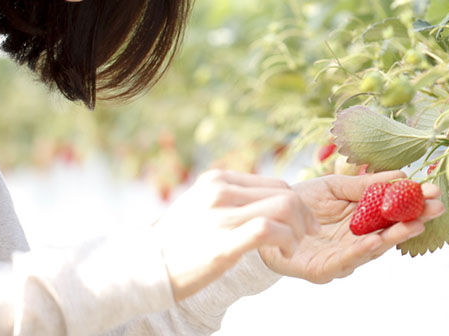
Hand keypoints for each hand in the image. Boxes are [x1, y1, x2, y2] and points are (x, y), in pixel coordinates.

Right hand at [153, 170, 318, 300]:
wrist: (141, 268)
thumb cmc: (174, 244)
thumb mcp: (198, 206)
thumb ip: (228, 199)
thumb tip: (264, 202)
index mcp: (216, 180)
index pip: (273, 182)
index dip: (296, 201)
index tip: (302, 221)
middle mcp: (220, 191)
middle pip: (284, 192)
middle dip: (304, 214)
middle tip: (307, 234)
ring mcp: (221, 215)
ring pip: (284, 207)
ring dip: (299, 229)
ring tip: (292, 247)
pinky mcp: (223, 243)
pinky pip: (270, 230)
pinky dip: (287, 240)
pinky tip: (285, 252)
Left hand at [258, 171, 443, 283]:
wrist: (264, 218)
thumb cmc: (301, 203)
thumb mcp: (336, 186)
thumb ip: (365, 184)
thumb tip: (401, 174)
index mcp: (362, 221)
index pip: (395, 213)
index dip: (415, 203)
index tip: (436, 192)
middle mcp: (357, 242)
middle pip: (390, 232)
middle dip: (414, 220)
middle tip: (435, 208)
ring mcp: (342, 258)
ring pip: (373, 249)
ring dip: (394, 236)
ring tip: (413, 224)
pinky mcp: (322, 270)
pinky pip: (345, 261)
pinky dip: (362, 251)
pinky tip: (376, 240)